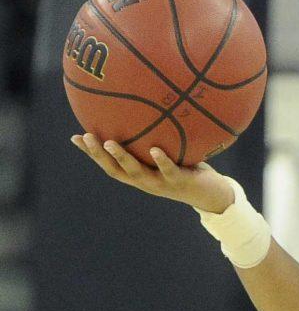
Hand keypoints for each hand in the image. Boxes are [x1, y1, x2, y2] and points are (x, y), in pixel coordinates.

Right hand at [71, 133, 234, 212]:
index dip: (91, 153)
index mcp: (139, 176)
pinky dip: (161, 160)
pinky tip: (155, 149)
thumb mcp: (167, 156)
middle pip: (115, 169)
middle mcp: (144, 182)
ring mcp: (160, 184)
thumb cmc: (187, 170)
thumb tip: (147, 116)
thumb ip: (155, 141)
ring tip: (109, 142)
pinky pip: (168, 170)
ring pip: (136, 171)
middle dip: (98, 154)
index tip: (75, 137)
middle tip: (85, 137)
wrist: (211, 194)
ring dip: (122, 157)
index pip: (109, 165)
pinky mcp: (179, 182)